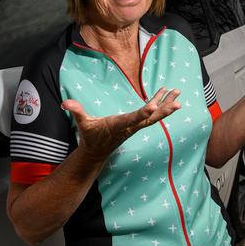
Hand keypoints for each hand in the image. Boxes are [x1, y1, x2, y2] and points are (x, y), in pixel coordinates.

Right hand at [61, 87, 180, 161]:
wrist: (96, 152)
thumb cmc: (90, 136)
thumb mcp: (82, 124)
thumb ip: (76, 112)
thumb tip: (65, 103)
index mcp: (119, 125)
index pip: (133, 119)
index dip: (143, 113)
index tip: (154, 106)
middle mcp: (130, 126)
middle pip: (151, 118)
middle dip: (164, 109)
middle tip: (177, 101)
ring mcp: (135, 126)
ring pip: (155, 116)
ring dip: (166, 104)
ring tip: (178, 93)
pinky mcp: (136, 124)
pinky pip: (151, 115)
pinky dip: (160, 104)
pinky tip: (166, 95)